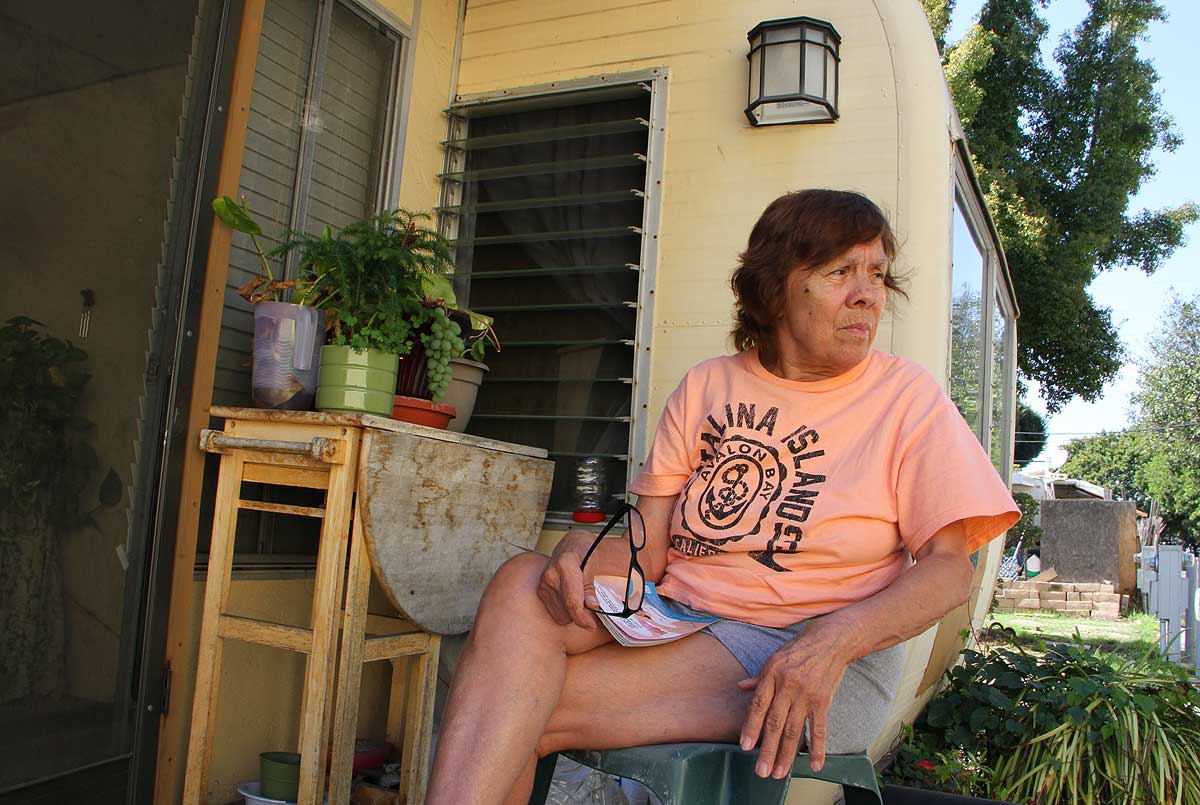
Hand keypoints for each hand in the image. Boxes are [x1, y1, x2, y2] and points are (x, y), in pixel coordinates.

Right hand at [536, 530, 599, 629]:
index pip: (572, 600)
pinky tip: (573, 599)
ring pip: (561, 614)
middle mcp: (551, 573)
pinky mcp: (541, 590)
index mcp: (566, 563)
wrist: (574, 545)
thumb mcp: (597, 565)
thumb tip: (592, 605)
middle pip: (567, 610)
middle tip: (594, 610)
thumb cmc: (588, 552)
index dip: (583, 617)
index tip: (593, 625)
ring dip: (574, 613)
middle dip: (583, 614)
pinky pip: (555, 612)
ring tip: (584, 601)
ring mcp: (544, 582)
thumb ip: (592, 587)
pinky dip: (566, 611)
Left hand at [737, 624, 851, 777]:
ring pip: (794, 730)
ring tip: (779, 773)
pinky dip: (818, 748)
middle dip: (767, 750)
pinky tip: (815, 765)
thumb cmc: (800, 648)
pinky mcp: (823, 700)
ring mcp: (806, 694)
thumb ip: (759, 677)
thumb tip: (741, 687)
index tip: (746, 747)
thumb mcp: (775, 657)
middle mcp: (787, 685)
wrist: (832, 640)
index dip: (751, 727)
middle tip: (761, 771)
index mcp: (772, 673)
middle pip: (774, 722)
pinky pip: (819, 728)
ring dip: (786, 754)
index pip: (758, 705)